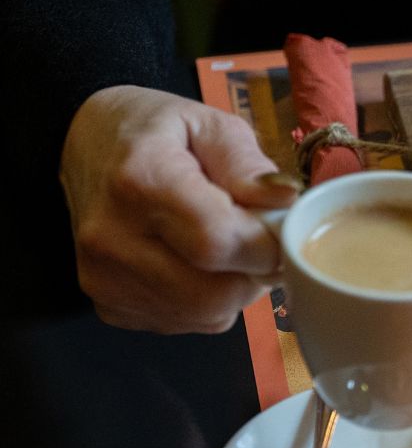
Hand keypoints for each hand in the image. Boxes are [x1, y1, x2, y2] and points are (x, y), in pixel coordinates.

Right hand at [60, 85, 300, 333]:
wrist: (89, 148)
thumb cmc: (157, 132)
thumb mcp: (210, 125)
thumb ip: (249, 166)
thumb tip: (287, 201)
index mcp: (141, 181)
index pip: (218, 242)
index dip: (266, 245)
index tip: (281, 229)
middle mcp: (113, 238)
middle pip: (213, 292)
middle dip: (255, 272)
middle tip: (260, 241)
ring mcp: (105, 279)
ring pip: (205, 314)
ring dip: (236, 289)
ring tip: (230, 248)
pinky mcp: (109, 306)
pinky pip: (186, 322)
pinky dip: (210, 302)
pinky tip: (200, 265)